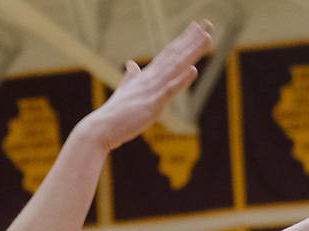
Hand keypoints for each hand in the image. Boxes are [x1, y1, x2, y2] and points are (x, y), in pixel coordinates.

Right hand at [78, 21, 212, 151]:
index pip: (168, 54)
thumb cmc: (114, 113)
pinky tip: (193, 69)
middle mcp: (151, 79)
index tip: (196, 27)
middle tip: (207, 23)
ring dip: (191, 53)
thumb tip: (131, 64)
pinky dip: (181, 80)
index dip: (183, 40)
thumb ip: (131, 77)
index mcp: (146, 76)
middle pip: (174, 55)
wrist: (100, 128)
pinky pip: (169, 90)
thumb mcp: (125, 91)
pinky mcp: (151, 105)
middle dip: (191, 40)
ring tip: (207, 38)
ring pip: (175, 68)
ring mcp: (151, 91)